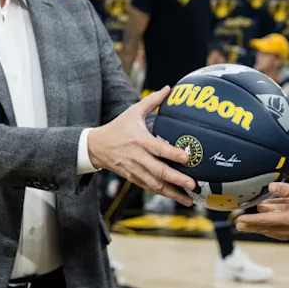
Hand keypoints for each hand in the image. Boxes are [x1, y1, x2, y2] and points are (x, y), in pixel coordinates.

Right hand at [87, 87, 195, 205]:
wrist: (96, 147)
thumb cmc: (118, 127)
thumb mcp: (133, 112)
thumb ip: (152, 101)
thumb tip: (168, 88)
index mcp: (140, 140)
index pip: (158, 149)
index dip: (172, 154)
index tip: (187, 157)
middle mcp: (138, 157)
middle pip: (159, 171)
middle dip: (176, 179)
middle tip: (192, 184)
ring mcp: (135, 170)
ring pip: (155, 185)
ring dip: (172, 193)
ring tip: (189, 199)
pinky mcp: (133, 178)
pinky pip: (149, 188)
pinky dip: (163, 194)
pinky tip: (176, 198)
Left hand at [235, 180, 288, 239]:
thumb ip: (287, 190)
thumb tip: (271, 188)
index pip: (267, 221)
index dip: (252, 221)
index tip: (238, 222)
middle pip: (271, 228)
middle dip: (256, 226)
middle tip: (241, 224)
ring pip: (280, 229)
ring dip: (268, 224)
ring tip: (258, 217)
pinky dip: (280, 224)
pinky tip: (279, 218)